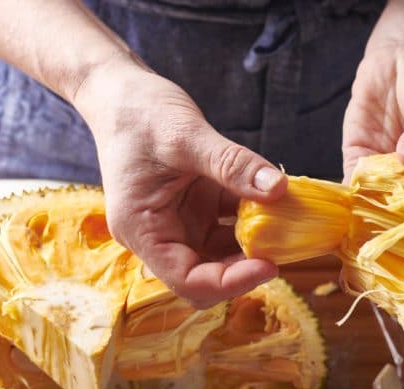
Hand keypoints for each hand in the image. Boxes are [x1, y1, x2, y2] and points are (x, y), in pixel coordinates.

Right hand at [75, 60, 286, 307]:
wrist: (119, 92)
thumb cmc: (139, 112)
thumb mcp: (187, 136)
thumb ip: (232, 164)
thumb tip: (280, 189)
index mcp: (142, 230)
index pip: (188, 280)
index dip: (231, 281)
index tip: (270, 265)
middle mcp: (158, 235)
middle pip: (206, 274)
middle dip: (245, 265)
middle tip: (284, 244)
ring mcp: (176, 222)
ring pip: (220, 252)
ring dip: (252, 242)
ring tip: (284, 222)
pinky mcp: (192, 207)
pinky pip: (224, 225)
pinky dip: (249, 218)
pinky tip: (272, 202)